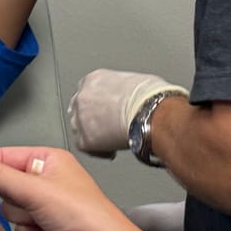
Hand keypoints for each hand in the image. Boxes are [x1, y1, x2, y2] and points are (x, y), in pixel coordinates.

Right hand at [0, 146, 140, 230]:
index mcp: (48, 159)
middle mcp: (48, 178)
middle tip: (33, 205)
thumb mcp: (32, 190)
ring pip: (11, 210)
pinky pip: (21, 227)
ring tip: (46, 221)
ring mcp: (48, 203)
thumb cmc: (84, 216)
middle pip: (4, 187)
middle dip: (15, 202)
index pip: (2, 157)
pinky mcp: (48, 224)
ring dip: (24, 220)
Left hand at [66, 69, 184, 156]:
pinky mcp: (85, 139)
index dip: (97, 103)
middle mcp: (83, 97)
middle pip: (79, 109)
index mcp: (94, 79)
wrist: (152, 112)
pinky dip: (97, 151)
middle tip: (107, 126)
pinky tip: (112, 151)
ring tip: (110, 139)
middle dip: (91, 118)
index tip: (106, 110)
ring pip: (78, 128)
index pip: (87, 91)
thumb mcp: (134, 80)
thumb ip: (122, 89)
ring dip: (92, 134)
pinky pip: (85, 148)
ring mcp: (81, 119)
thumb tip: (132, 98)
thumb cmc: (150, 96)